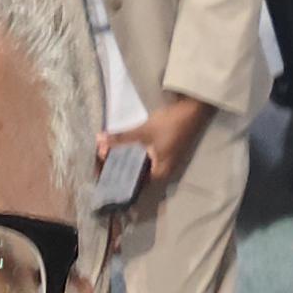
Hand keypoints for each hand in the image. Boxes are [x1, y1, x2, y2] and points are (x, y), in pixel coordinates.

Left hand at [98, 95, 214, 202]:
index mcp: (158, 174)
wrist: (194, 109)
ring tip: (105, 154)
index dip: (115, 177)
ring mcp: (163, 161)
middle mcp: (161, 172)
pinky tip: (121, 147)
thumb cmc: (171, 124)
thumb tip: (99, 141)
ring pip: (138, 164)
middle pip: (134, 174)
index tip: (98, 171)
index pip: (132, 183)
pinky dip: (132, 152)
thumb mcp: (144, 132)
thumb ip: (122, 138)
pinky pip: (143, 157)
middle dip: (116, 166)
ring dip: (123, 158)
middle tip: (99, 161)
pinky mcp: (163, 151)